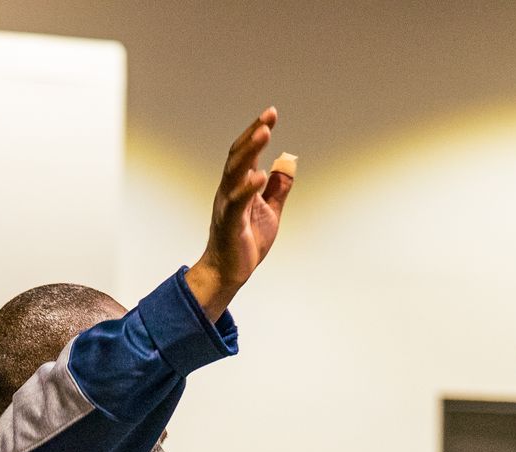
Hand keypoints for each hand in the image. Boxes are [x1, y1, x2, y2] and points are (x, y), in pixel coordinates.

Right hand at [185, 107, 294, 319]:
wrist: (228, 273)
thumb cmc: (245, 243)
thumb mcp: (270, 211)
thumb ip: (278, 188)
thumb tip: (287, 164)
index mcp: (240, 187)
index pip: (248, 153)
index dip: (257, 132)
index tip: (270, 113)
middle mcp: (230, 191)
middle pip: (238, 156)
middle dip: (252, 134)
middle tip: (267, 116)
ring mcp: (228, 206)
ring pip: (235, 173)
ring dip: (249, 152)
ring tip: (264, 134)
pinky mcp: (230, 224)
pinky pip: (237, 202)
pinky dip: (247, 188)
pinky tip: (259, 176)